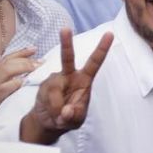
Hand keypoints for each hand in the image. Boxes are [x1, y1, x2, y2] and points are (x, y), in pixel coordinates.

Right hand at [0, 47, 38, 132]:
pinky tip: (22, 83)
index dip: (20, 52)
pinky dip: (12, 84)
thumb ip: (10, 83)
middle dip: (25, 59)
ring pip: (3, 71)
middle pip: (7, 63)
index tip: (35, 48)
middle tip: (41, 61)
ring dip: (22, 67)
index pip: (6, 60)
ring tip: (36, 68)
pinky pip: (0, 90)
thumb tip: (29, 75)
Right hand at [21, 29, 113, 143]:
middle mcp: (69, 76)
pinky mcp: (43, 86)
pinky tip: (52, 113)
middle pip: (67, 57)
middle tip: (64, 29)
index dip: (102, 48)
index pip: (95, 62)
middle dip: (66, 43)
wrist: (48, 123)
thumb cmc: (68, 117)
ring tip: (60, 115)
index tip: (110, 33)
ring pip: (55, 89)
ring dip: (57, 106)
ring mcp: (55, 79)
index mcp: (84, 80)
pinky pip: (47, 97)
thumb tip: (66, 111)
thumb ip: (74, 116)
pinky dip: (52, 108)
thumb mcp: (76, 120)